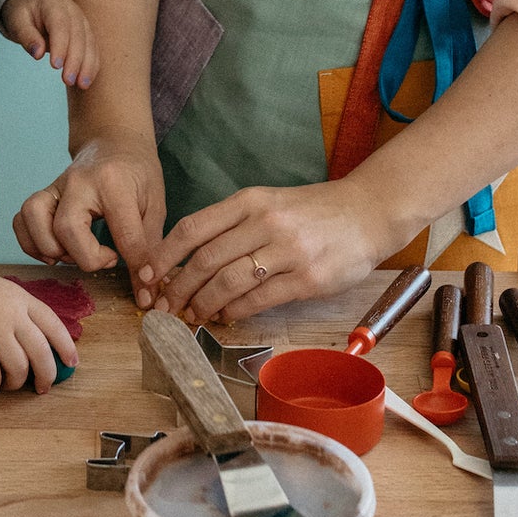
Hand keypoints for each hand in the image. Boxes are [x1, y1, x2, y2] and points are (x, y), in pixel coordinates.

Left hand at [0, 0, 97, 88]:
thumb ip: (26, 36)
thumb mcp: (16, 21)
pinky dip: (92, 65)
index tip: (55, 66)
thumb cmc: (22, 13)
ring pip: (89, 43)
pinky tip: (86, 81)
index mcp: (53, 4)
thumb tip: (37, 54)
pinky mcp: (85, 33)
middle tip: (67, 80)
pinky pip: (92, 49)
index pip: (60, 25)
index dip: (60, 45)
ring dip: (87, 65)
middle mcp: (72, 11)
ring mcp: (81, 21)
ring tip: (81, 85)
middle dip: (75, 60)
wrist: (32, 3)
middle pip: (77, 36)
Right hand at [0, 263, 76, 393]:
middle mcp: (12, 316)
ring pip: (18, 369)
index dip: (66, 347)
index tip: (71, 362)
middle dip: (46, 375)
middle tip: (42, 387)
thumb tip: (35, 342)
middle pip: (41, 353)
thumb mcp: (3, 290)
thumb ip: (21, 311)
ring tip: (8, 384)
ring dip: (16, 383)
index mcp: (22, 300)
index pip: (54, 325)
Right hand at [12, 133, 165, 277]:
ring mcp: (56, 186)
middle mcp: (78, 182)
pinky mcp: (43, 194)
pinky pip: (20, 220)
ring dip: (52, 249)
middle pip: (66, 229)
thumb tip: (148, 290)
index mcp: (114, 182)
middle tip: (107, 258)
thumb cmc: (138, 174)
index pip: (123, 233)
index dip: (136, 263)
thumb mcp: (155, 204)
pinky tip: (55, 249)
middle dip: (86, 258)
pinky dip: (32, 242)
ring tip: (75, 253)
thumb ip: (150, 246)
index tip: (144, 275)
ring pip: (34, 219)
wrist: (114, 141)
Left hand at [139, 180, 393, 324]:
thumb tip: (191, 260)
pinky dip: (234, 312)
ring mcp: (287, 251)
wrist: (369, 212)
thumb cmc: (314, 210)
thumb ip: (234, 225)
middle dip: (178, 288)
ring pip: (228, 282)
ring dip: (203, 304)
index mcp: (250, 200)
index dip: (164, 256)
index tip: (147, 276)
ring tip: (192, 316)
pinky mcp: (307, 279)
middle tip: (165, 307)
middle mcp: (265, 222)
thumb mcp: (270, 202)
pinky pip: (258, 300)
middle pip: (205, 260)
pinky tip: (225, 316)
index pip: (193, 228)